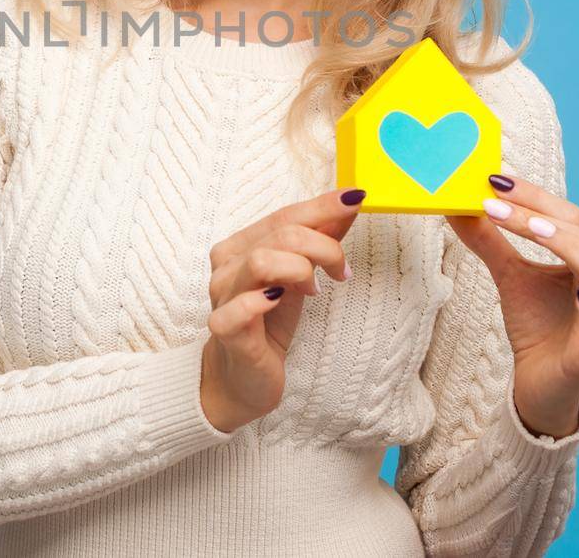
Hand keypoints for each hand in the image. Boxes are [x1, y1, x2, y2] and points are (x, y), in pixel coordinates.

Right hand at [199, 187, 365, 432]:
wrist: (244, 378)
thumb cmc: (270, 324)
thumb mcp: (300, 277)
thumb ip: (319, 240)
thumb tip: (349, 204)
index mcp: (240, 246)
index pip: (284, 215)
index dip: (322, 206)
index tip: (356, 199)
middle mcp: (226, 266)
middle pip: (281, 234)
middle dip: (323, 246)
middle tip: (342, 271)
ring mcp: (222, 297)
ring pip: (262, 261)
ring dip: (300, 269)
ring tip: (313, 289)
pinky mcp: (224, 330)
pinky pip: (242, 307)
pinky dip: (264, 301)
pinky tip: (280, 303)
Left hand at [446, 174, 578, 437]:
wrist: (540, 380)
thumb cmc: (534, 323)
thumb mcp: (507, 275)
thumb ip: (488, 240)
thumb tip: (458, 205)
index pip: (567, 217)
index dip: (534, 197)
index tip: (495, 181)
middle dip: (541, 216)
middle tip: (499, 202)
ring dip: (570, 250)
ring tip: (535, 230)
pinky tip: (578, 297)